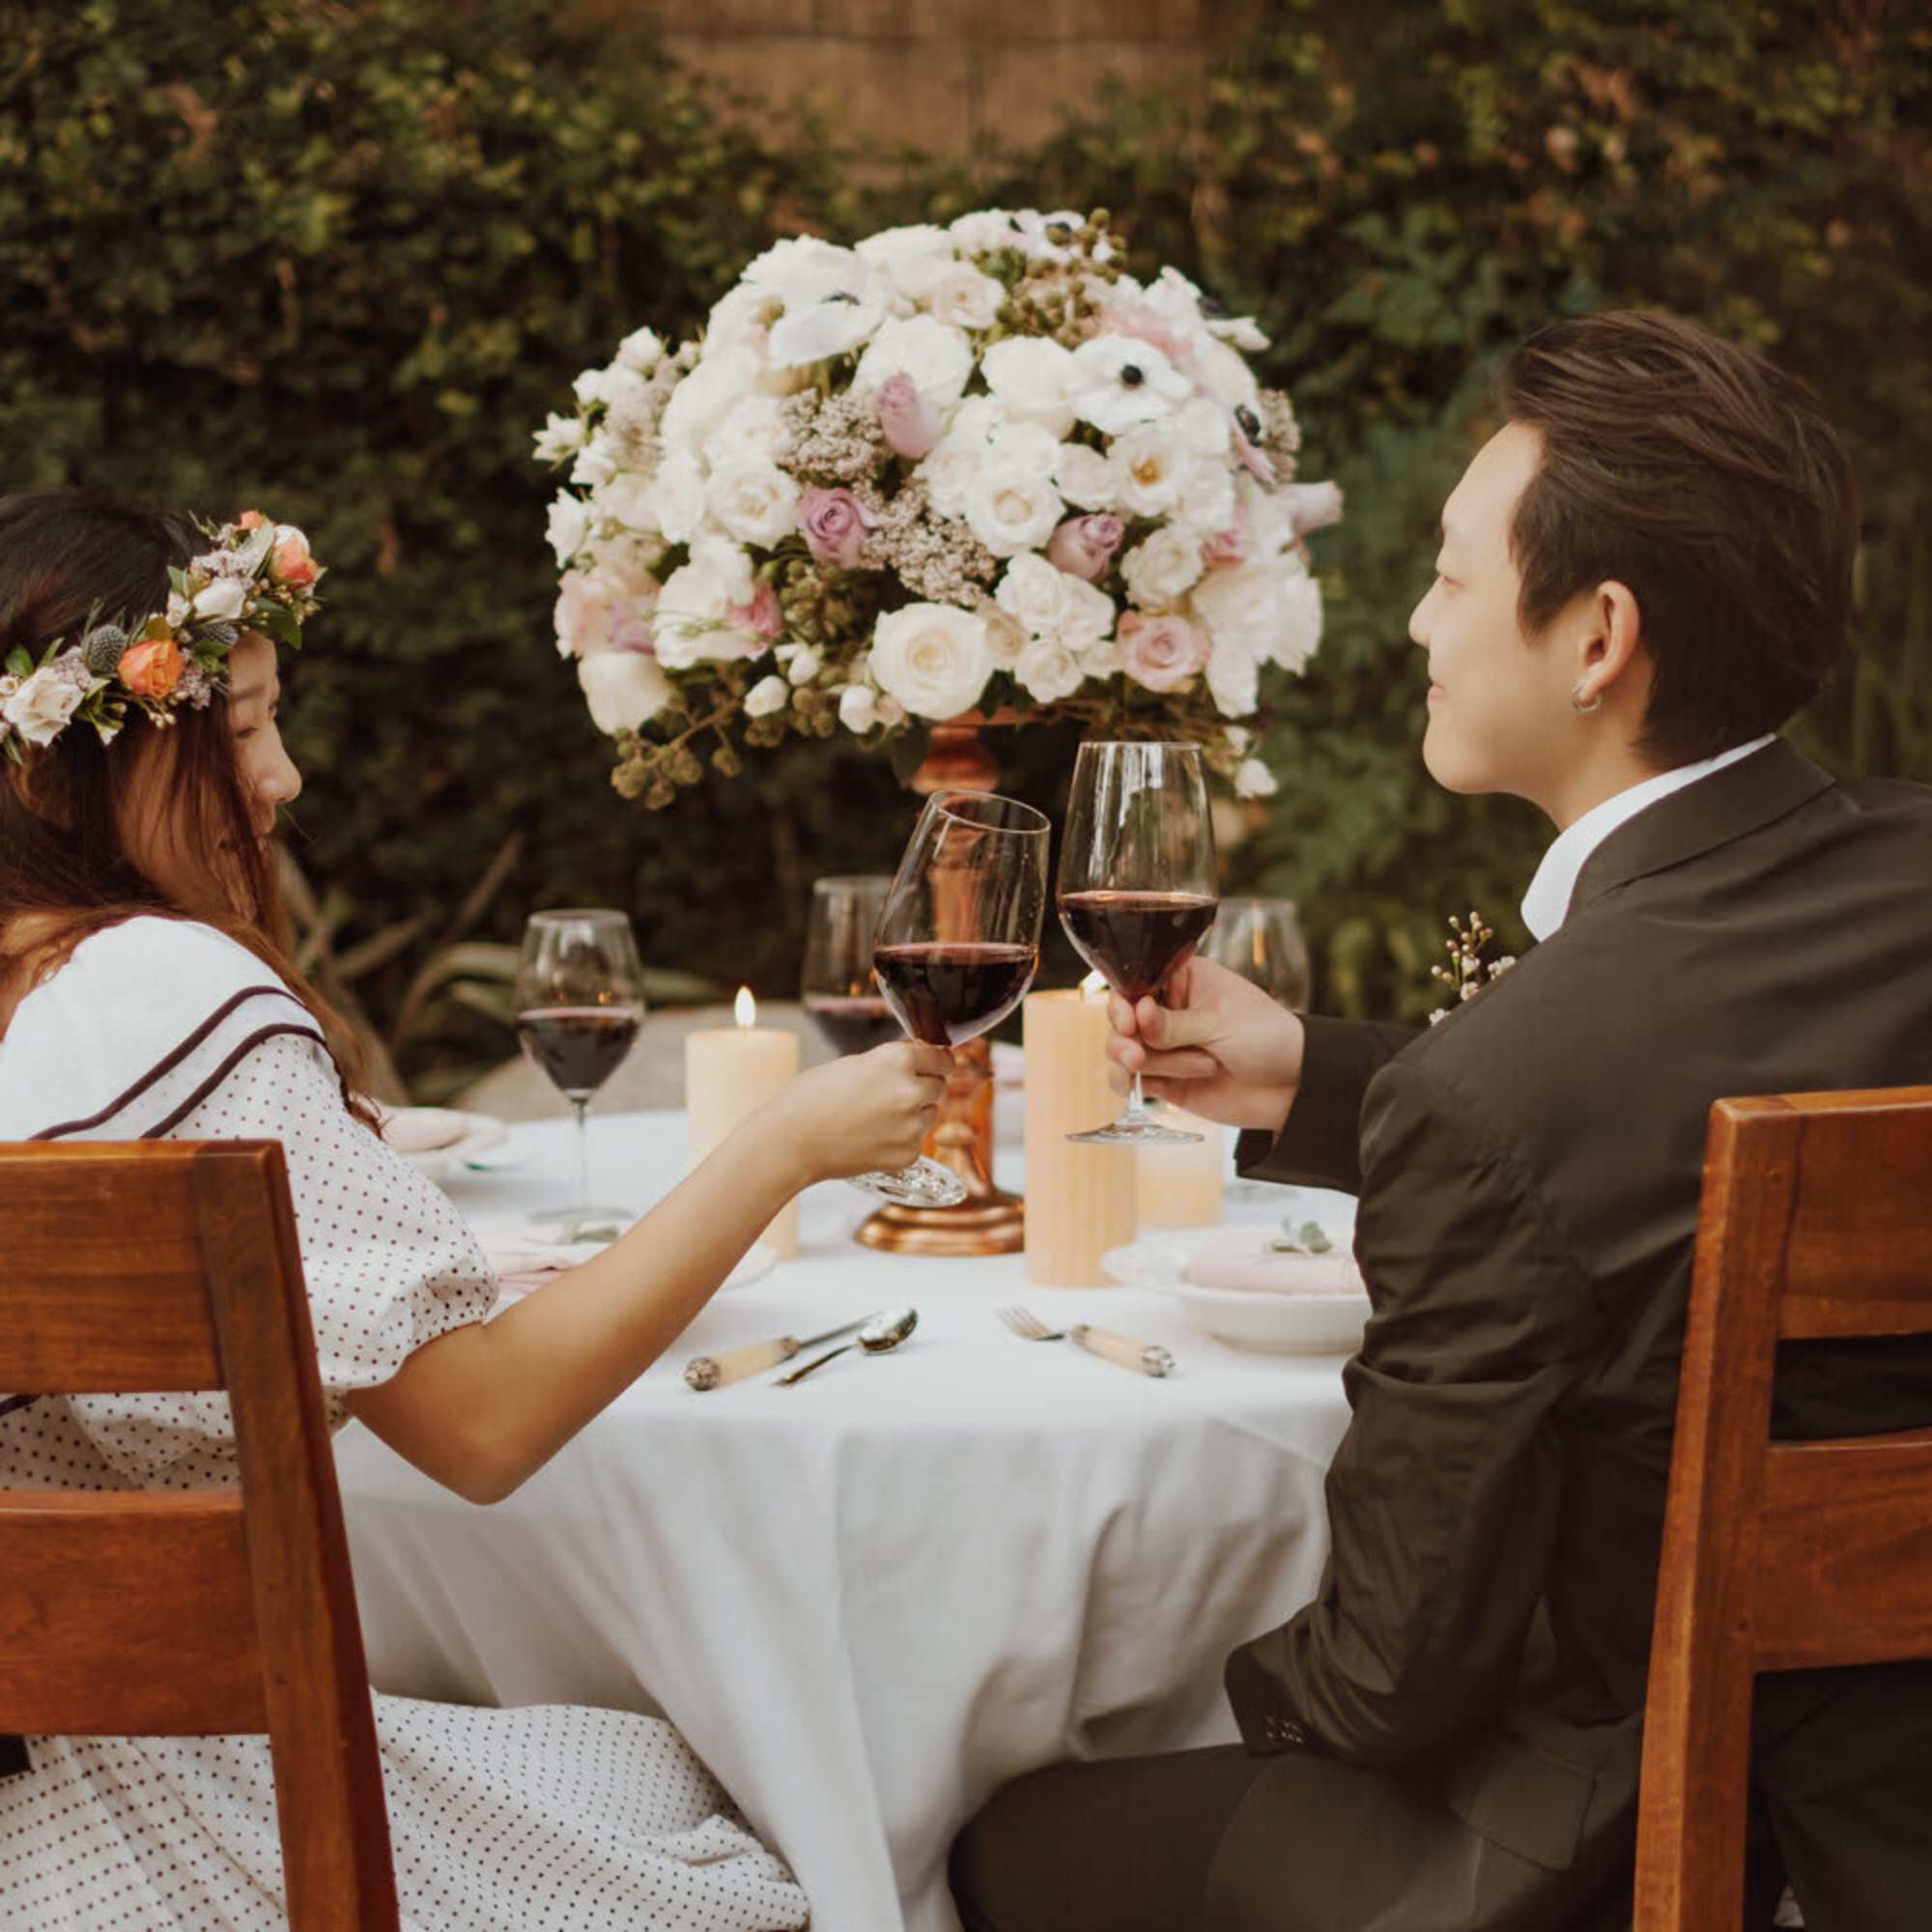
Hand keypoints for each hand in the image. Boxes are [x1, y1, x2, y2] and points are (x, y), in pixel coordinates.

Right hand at [768, 1039, 951, 1184]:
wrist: (791, 1142)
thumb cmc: (811, 1099)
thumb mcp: (853, 1064)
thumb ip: (890, 1062)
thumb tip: (917, 1063)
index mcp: (898, 1060)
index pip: (941, 1056)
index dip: (936, 1060)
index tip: (935, 1063)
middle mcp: (911, 1091)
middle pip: (939, 1085)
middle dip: (921, 1086)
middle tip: (890, 1094)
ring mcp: (912, 1126)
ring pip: (930, 1114)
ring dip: (913, 1113)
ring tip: (876, 1117)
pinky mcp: (907, 1154)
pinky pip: (916, 1141)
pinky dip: (901, 1139)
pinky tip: (872, 1137)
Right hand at [1106, 955, 1303, 1131]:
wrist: (1292, 1086)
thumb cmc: (1266, 1037)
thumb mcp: (1220, 1022)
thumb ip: (1173, 1024)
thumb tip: (1136, 1014)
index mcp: (1182, 980)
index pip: (1134, 983)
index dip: (1123, 1004)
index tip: (1128, 1022)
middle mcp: (1166, 1010)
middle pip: (1120, 1020)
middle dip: (1124, 1039)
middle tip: (1137, 1054)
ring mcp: (1164, 1046)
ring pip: (1121, 1051)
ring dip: (1149, 1063)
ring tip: (1197, 1067)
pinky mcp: (1164, 1078)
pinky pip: (1128, 1079)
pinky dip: (1131, 1083)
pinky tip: (1146, 1087)